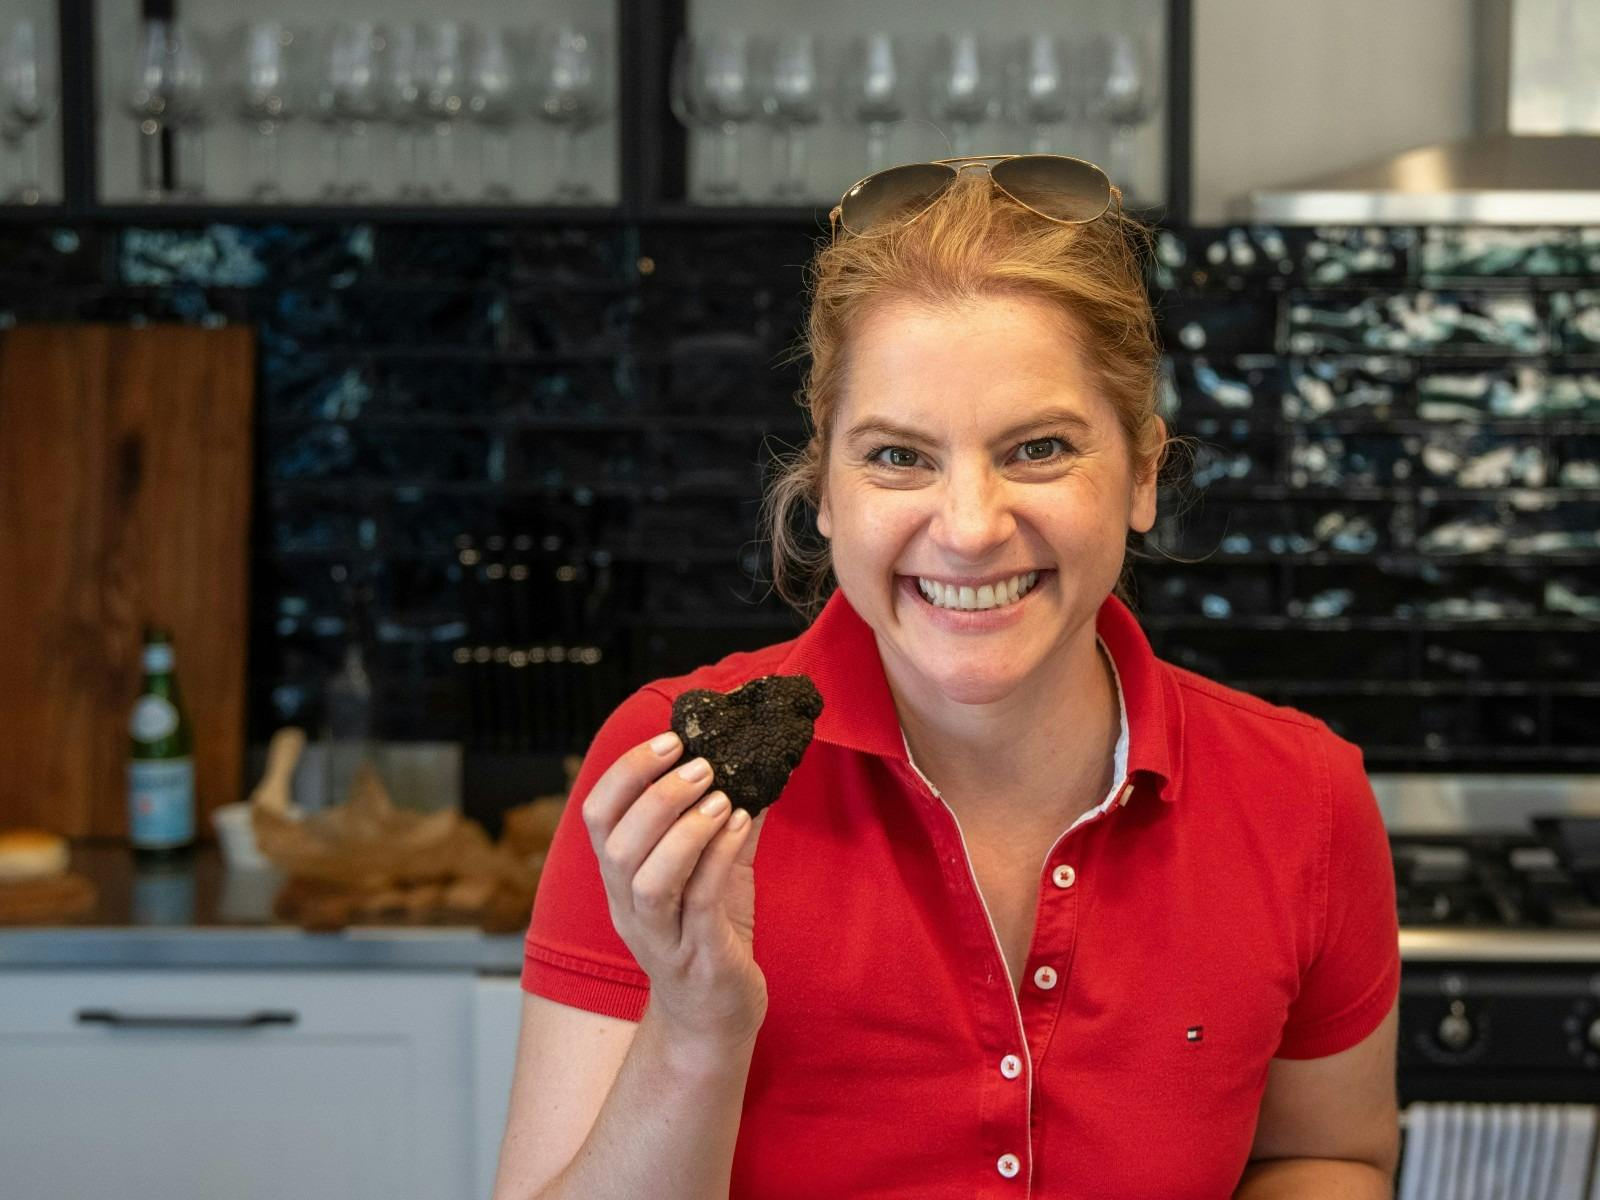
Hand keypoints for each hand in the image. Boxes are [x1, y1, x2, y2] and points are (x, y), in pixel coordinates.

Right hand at [581, 730, 770, 1052]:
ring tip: (722, 798)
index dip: (625, 772)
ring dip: (685, 830)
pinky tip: (742, 826)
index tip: (668, 741)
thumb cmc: (709, 936)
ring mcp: (661, 937)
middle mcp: (629, 908)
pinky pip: (700, 905)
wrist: (714, 1019)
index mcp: (621, 879)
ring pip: (649, 880)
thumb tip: (756, 764)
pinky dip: (718, 858)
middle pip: (618, 846)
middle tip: (702, 766)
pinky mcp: (699, 959)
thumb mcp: (713, 871)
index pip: (597, 816)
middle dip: (657, 796)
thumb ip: (724, 821)